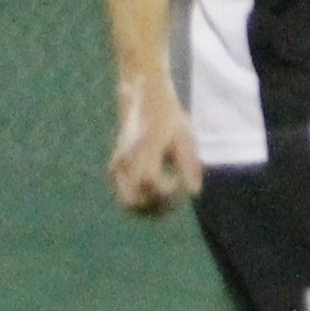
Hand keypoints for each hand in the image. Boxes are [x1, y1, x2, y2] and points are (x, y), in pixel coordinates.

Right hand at [110, 82, 204, 213]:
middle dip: (156, 207)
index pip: (150, 182)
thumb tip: (194, 192)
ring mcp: (117, 167)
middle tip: (175, 198)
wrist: (144, 102)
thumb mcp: (185, 137)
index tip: (180, 181)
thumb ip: (189, 164)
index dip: (168, 190)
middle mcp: (126, 160)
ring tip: (168, 199)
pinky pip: (126, 196)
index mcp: (143, 150)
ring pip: (127, 203)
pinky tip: (159, 191)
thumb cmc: (169, 119)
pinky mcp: (115, 170)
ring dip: (148, 208)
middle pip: (133, 202)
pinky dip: (142, 201)